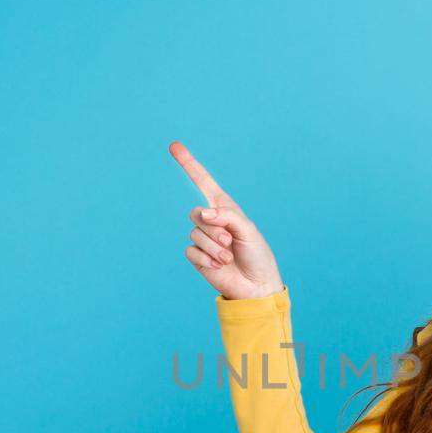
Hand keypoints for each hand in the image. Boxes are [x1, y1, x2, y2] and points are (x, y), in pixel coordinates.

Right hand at [169, 140, 284, 300]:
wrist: (256, 285)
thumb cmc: (257, 255)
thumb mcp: (248, 230)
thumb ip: (226, 217)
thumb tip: (202, 213)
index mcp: (225, 208)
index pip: (203, 182)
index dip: (189, 164)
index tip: (174, 146)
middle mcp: (211, 221)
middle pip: (196, 214)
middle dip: (215, 229)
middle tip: (231, 242)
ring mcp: (203, 239)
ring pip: (195, 234)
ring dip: (214, 247)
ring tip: (229, 257)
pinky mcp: (198, 257)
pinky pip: (192, 251)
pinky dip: (207, 259)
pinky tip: (219, 266)